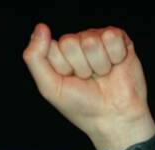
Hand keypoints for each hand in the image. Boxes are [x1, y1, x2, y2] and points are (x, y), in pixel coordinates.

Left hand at [22, 24, 154, 149]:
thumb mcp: (50, 87)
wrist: (113, 116)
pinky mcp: (118, 39)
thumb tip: (40, 27)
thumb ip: (35, 58)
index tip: (70, 81)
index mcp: (59, 54)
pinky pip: (111, 36)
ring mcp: (97, 40)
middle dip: (80, 67)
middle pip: (70, 42)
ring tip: (101, 75)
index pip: (53, 47)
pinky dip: (114, 57)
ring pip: (91, 40)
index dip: (62, 67)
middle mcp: (77, 43)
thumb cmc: (81, 106)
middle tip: (88, 80)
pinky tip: (115, 66)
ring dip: (98, 65)